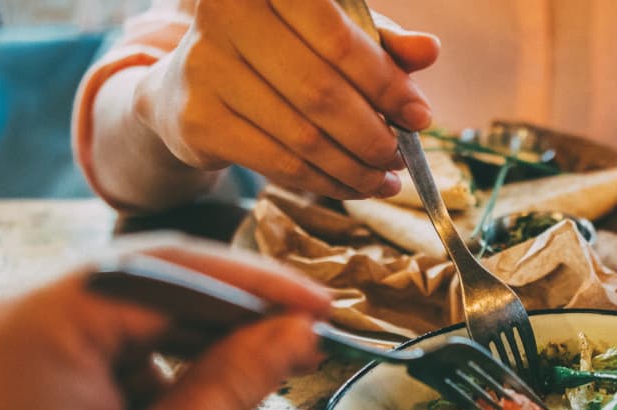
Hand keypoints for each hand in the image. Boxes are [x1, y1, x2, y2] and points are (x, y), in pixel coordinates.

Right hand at [135, 0, 439, 199]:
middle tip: (401, 156)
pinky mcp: (198, 120)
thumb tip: (429, 51)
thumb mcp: (329, 34)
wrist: (187, 86)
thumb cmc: (275, 51)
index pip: (338, 38)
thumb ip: (378, 41)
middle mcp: (226, 15)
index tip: (419, 116)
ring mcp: (205, 68)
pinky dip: (323, 181)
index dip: (386, 82)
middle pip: (321, 91)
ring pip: (302, 135)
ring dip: (354, 167)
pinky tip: (350, 186)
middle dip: (373, 133)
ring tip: (384, 178)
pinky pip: (279, 162)